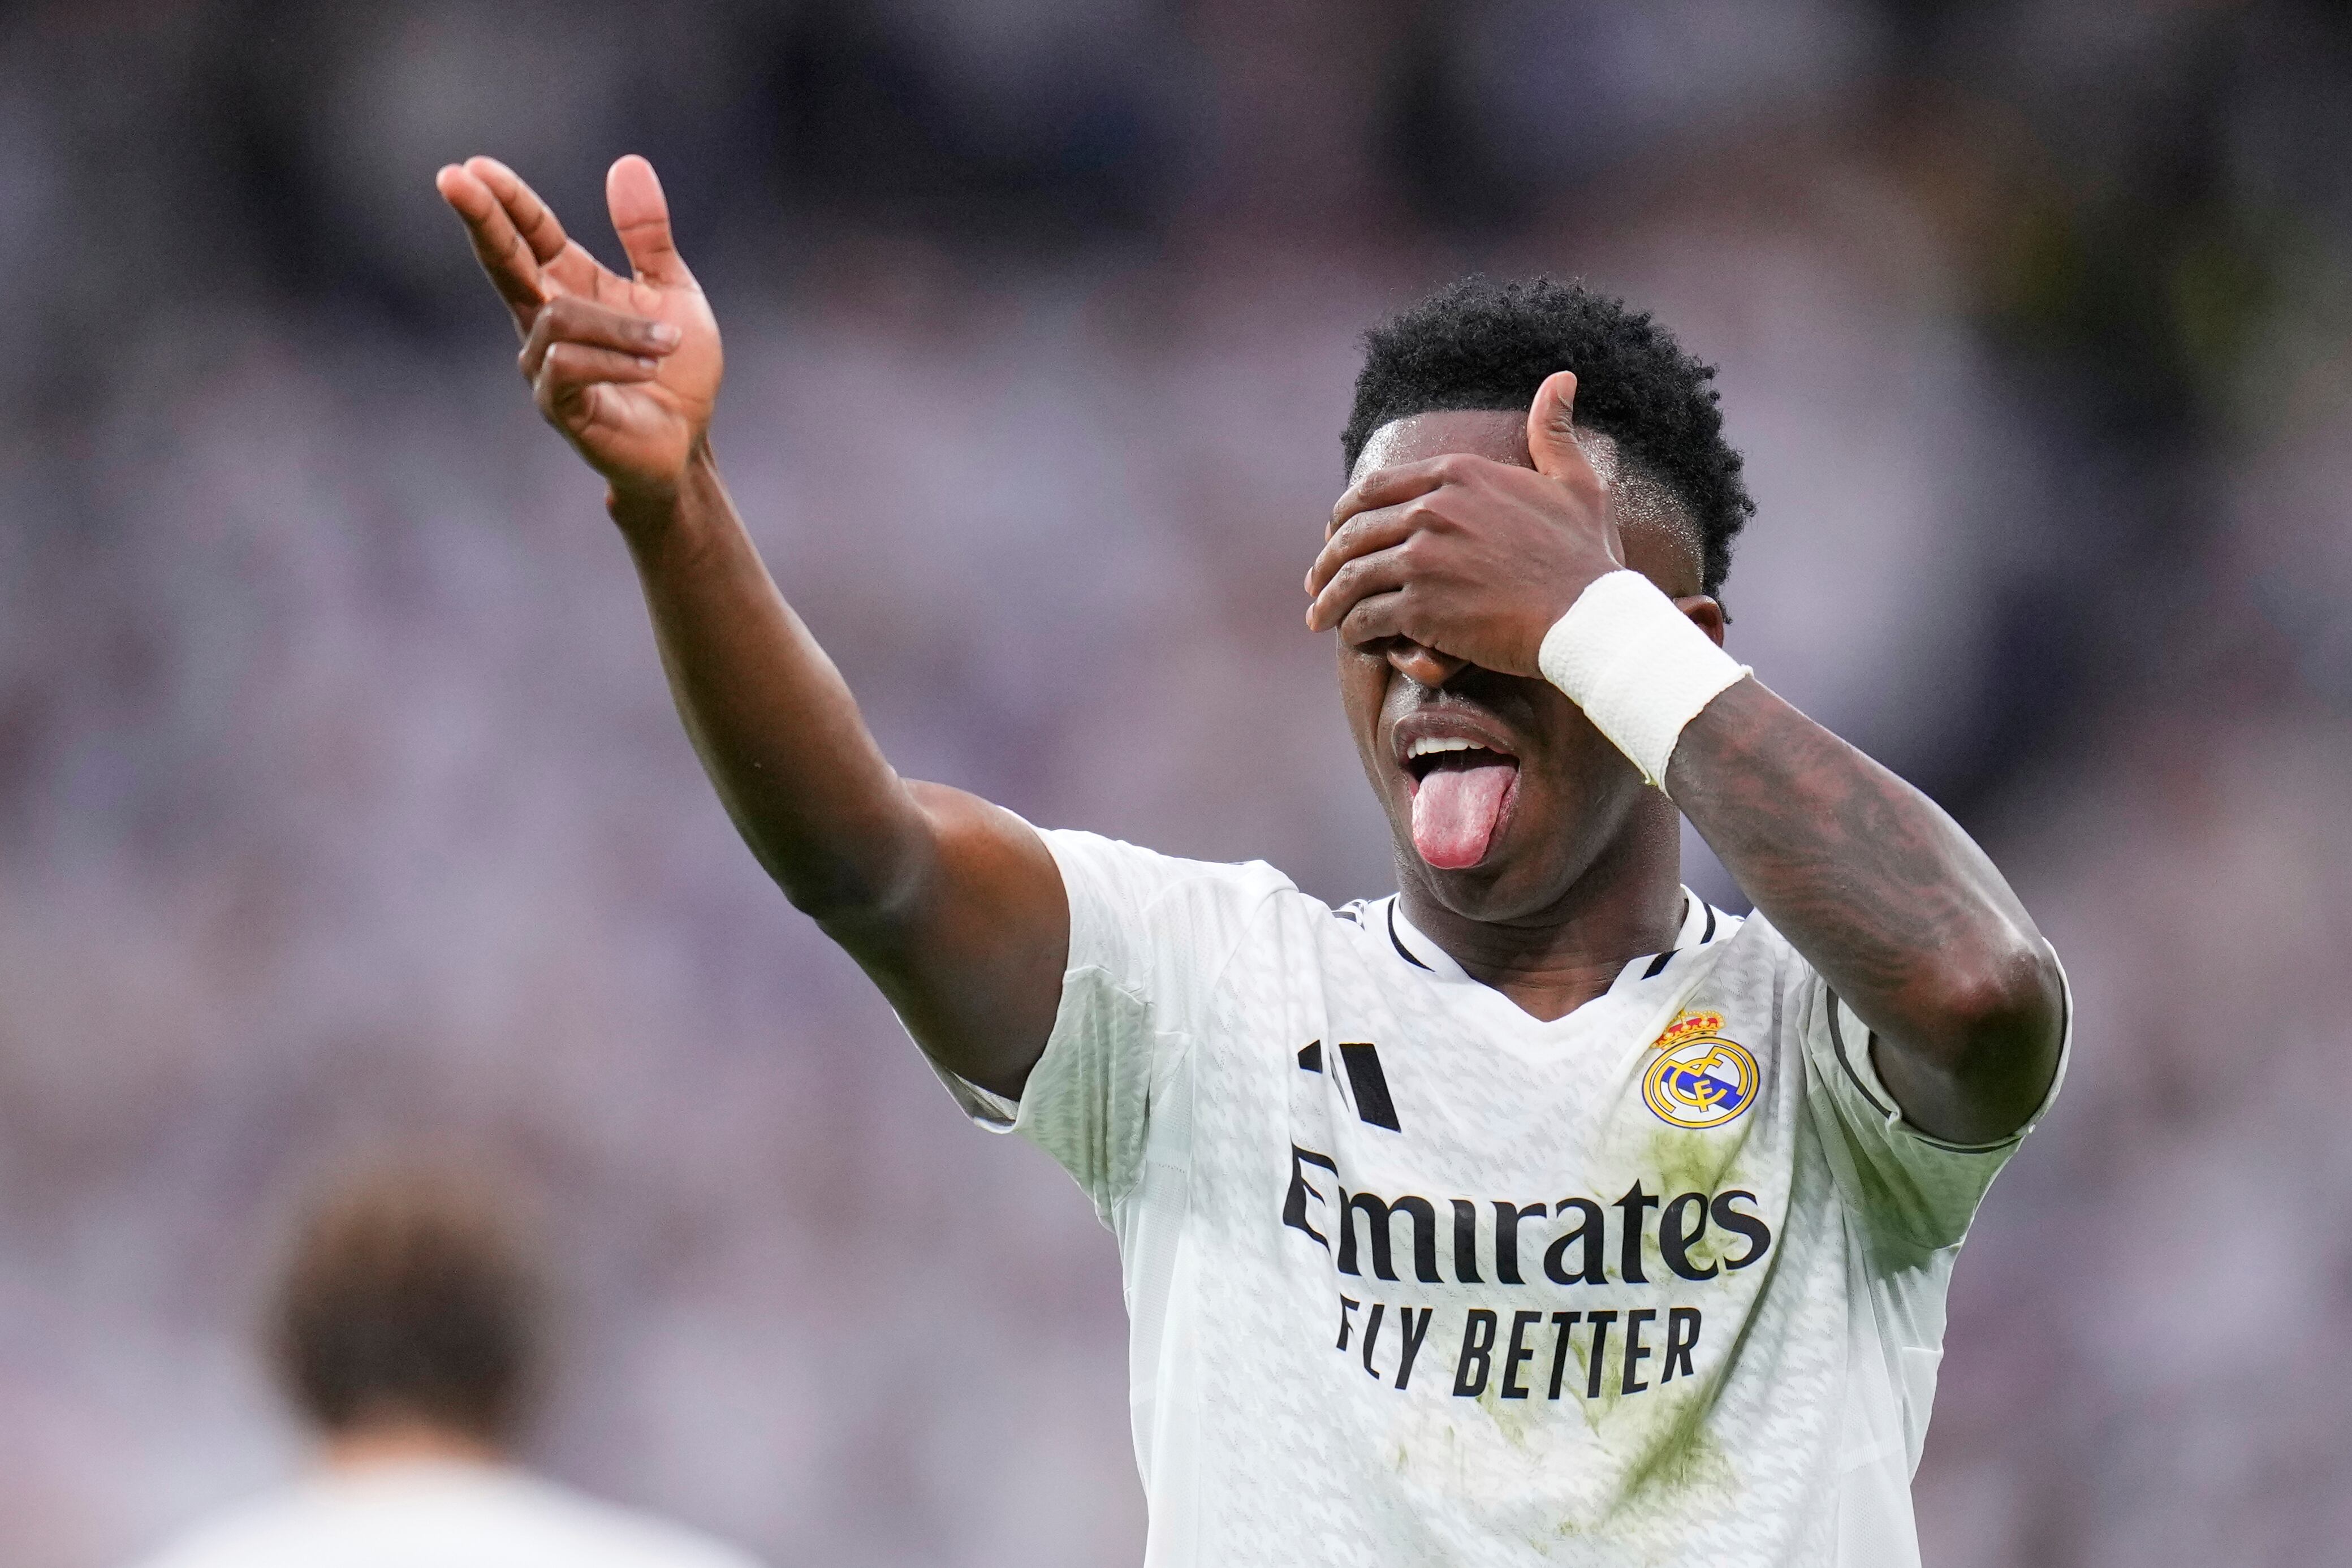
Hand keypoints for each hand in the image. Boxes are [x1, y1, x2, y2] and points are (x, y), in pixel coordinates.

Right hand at [435, 154, 721, 506]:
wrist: (689, 440)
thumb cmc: (676, 368)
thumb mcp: (671, 288)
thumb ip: (647, 234)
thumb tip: (628, 162)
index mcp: (567, 284)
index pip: (527, 233)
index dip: (504, 201)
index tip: (474, 167)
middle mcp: (543, 321)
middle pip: (501, 261)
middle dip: (481, 219)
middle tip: (451, 178)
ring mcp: (543, 366)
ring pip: (560, 319)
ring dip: (622, 328)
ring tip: (668, 343)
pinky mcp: (557, 406)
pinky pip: (567, 366)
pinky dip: (615, 359)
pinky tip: (650, 367)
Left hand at [1304, 371, 1624, 676]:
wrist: (1590, 616)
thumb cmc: (1585, 556)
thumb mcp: (1575, 482)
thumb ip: (1554, 432)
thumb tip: (1561, 379)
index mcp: (1458, 474)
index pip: (1374, 487)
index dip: (1346, 513)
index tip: (1335, 532)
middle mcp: (1431, 509)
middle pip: (1353, 532)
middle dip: (1328, 559)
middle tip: (1316, 582)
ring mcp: (1422, 557)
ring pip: (1351, 575)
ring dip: (1329, 598)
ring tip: (1319, 617)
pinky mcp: (1420, 606)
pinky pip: (1366, 615)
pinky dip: (1353, 628)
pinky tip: (1352, 638)